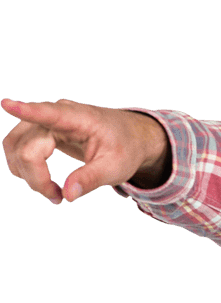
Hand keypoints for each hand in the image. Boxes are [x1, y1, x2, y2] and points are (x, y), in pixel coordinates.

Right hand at [2, 97, 169, 203]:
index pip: (48, 113)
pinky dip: (26, 169)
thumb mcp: (115, 167)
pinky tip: (46, 183)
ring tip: (53, 192)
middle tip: (58, 198)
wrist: (127, 137)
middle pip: (27, 147)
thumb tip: (68, 195)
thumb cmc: (123, 148)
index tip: (6, 105)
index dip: (25, 110)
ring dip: (27, 174)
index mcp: (78, 118)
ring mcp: (42, 121)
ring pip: (15, 147)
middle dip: (36, 177)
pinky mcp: (37, 131)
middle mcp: (55, 115)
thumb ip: (91, 179)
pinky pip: (18, 148)